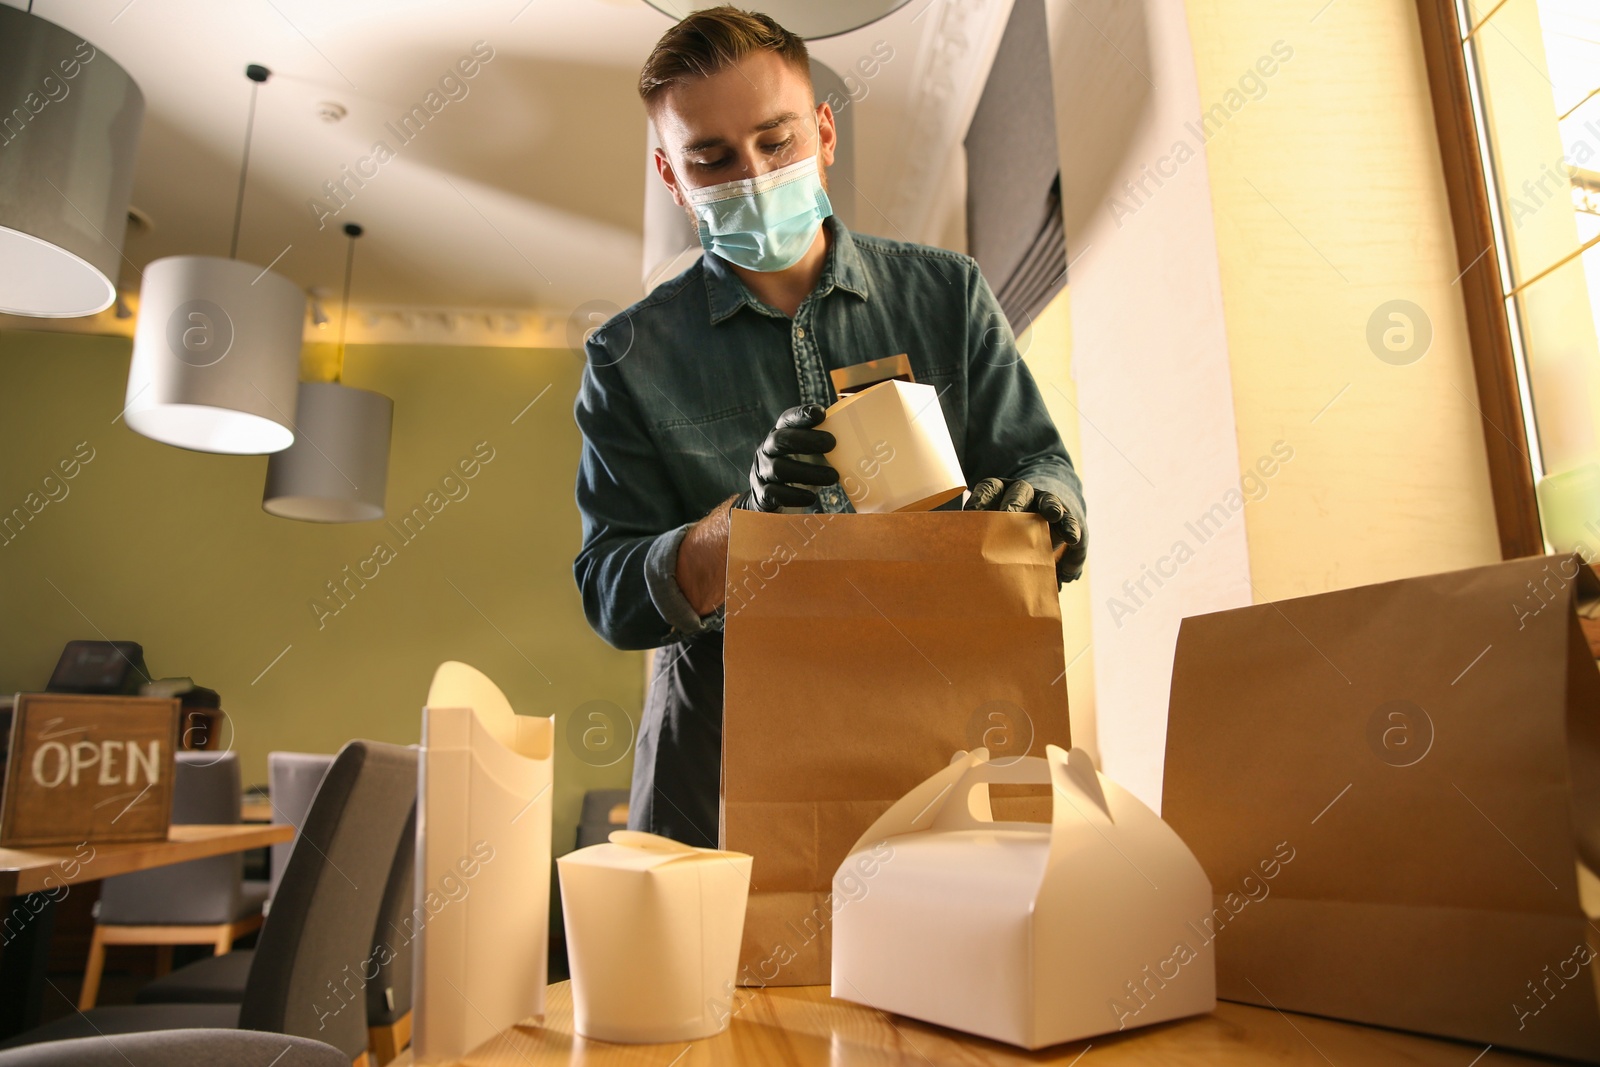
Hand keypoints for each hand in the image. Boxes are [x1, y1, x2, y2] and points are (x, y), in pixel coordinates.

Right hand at [734, 404, 838, 511]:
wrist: (771, 500)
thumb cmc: (800, 470)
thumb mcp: (811, 453)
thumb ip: (827, 443)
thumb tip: (862, 435)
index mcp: (780, 434)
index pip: (787, 419)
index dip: (802, 415)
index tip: (820, 413)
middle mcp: (767, 450)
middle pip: (780, 440)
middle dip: (806, 440)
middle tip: (832, 443)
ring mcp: (762, 472)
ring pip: (779, 469)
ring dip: (808, 472)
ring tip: (833, 477)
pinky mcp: (762, 495)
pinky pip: (775, 494)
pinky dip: (795, 496)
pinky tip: (811, 498)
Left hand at [965, 477, 1086, 583]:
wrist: (1038, 517)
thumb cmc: (1003, 533)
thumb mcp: (991, 531)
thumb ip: (982, 540)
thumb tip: (967, 564)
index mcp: (1000, 493)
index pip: (989, 489)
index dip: (981, 499)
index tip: (973, 512)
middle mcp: (1022, 493)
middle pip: (1018, 494)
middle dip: (1013, 505)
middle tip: (1008, 515)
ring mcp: (1045, 501)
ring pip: (1047, 501)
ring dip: (1050, 507)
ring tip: (1053, 515)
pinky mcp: (1064, 516)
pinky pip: (1069, 520)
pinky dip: (1070, 528)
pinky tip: (1072, 538)